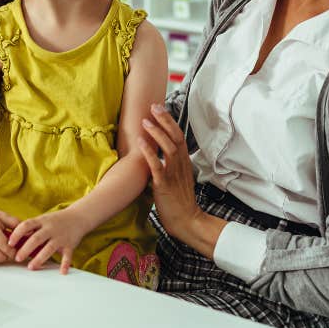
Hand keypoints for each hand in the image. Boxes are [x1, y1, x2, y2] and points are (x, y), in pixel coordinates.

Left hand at [7, 208, 87, 272]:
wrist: (78, 217)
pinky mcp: (70, 245)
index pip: (27, 225)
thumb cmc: (56, 221)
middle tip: (17, 258)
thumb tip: (13, 241)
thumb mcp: (43, 220)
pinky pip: (67, 255)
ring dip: (40, 258)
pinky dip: (65, 264)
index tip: (9, 243)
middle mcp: (51, 228)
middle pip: (36, 238)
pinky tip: (62, 272)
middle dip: (26, 248)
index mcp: (42, 221)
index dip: (17, 233)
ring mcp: (60, 237)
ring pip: (49, 248)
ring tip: (31, 267)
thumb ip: (31, 229)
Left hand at [138, 103, 224, 255]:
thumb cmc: (180, 200)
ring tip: (145, 121)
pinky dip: (149, 152)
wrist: (187, 221)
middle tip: (154, 106)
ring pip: (169, 147)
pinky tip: (141, 142)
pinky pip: (157, 165)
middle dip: (165, 120)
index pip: (179, 136)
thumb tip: (157, 153)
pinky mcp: (165, 185)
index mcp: (184, 162)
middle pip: (176, 136)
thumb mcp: (178, 178)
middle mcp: (181, 165)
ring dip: (157, 133)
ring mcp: (174, 174)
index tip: (160, 109)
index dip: (170, 121)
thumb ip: (170, 164)